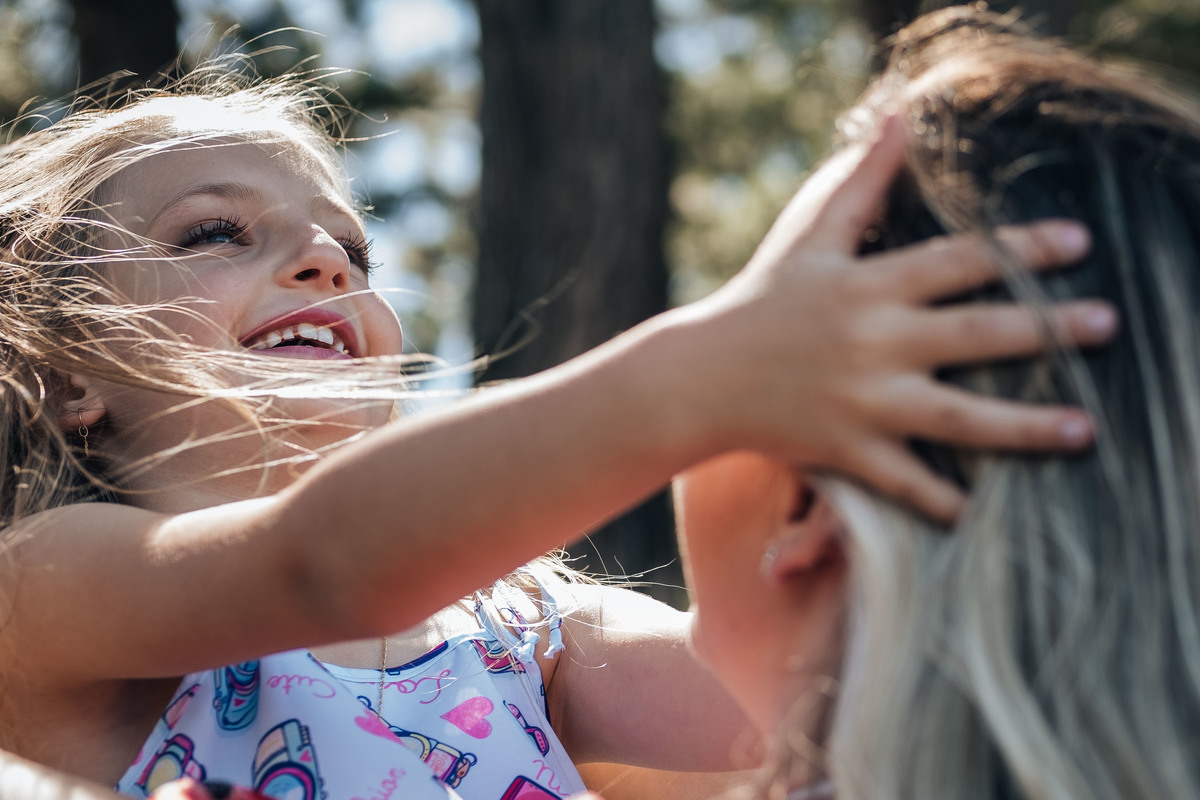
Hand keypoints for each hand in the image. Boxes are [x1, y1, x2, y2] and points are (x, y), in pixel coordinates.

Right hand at [676, 114, 1114, 521]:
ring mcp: (861, 403)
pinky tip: (986, 510)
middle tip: (1108, 324)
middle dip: (1047, 329)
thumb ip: (861, 179)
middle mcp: (872, 343)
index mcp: (868, 286)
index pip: (958, 260)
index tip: (1079, 242)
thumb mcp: (809, 235)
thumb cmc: (761, 298)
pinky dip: (943, 501)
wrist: (700, 375)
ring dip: (1026, 427)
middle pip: (975, 335)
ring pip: (958, 418)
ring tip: (1085, 429)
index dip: (1022, 248)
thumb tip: (900, 118)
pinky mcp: (847, 451)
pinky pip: (906, 481)